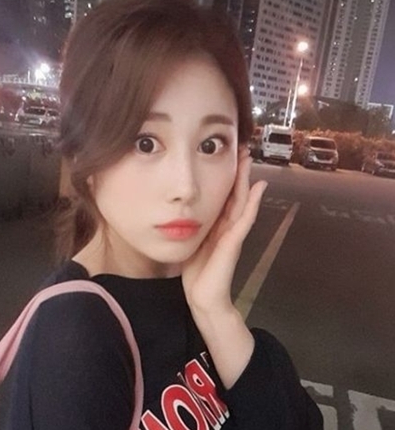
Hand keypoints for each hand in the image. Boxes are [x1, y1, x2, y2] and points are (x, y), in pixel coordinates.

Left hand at [181, 147, 266, 316]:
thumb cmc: (197, 273)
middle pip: (236, 194)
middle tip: (242, 148)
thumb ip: (194, 227)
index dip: (228, 177)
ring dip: (247, 180)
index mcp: (217, 226)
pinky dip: (253, 203)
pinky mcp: (234, 243)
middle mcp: (228, 226)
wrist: (203, 297)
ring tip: (250, 159)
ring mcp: (233, 234)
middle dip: (239, 172)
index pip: (225, 196)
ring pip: (243, 201)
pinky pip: (245, 219)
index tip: (227, 155)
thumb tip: (185, 211)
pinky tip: (259, 187)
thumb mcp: (193, 243)